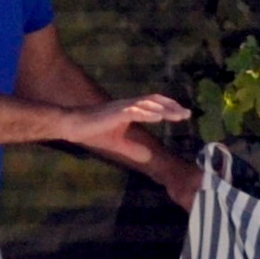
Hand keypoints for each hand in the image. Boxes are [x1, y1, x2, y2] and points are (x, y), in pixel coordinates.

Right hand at [65, 93, 187, 171]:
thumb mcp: (117, 144)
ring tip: (178, 115)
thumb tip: (148, 158)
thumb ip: (132, 149)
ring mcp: (121, 108)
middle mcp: (127, 105)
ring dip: (164, 109)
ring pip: (147, 104)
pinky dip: (148, 113)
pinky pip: (134, 111)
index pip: (153, 104)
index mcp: (129, 110)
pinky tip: (159, 117)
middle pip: (154, 100)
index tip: (184, 114)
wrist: (72, 126)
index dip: (169, 107)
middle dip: (172, 106)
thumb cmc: (92, 132)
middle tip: (187, 114)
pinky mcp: (115, 113)